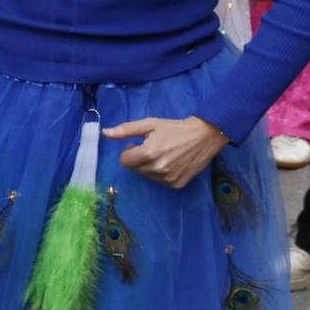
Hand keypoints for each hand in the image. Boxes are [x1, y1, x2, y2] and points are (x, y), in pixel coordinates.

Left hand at [104, 115, 226, 188]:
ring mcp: (168, 179)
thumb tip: (104, 133)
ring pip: (146, 176)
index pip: (124, 161)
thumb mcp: (149, 124)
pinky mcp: (177, 185)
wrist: (204, 136)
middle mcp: (157, 169)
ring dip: (149, 166)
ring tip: (163, 154)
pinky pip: (159, 181)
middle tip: (153, 148)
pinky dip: (161, 173)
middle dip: (138, 159)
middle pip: (134, 169)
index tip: (138, 144)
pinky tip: (171, 162)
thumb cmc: (174, 128)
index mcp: (148, 154)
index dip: (129, 151)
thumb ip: (126, 130)